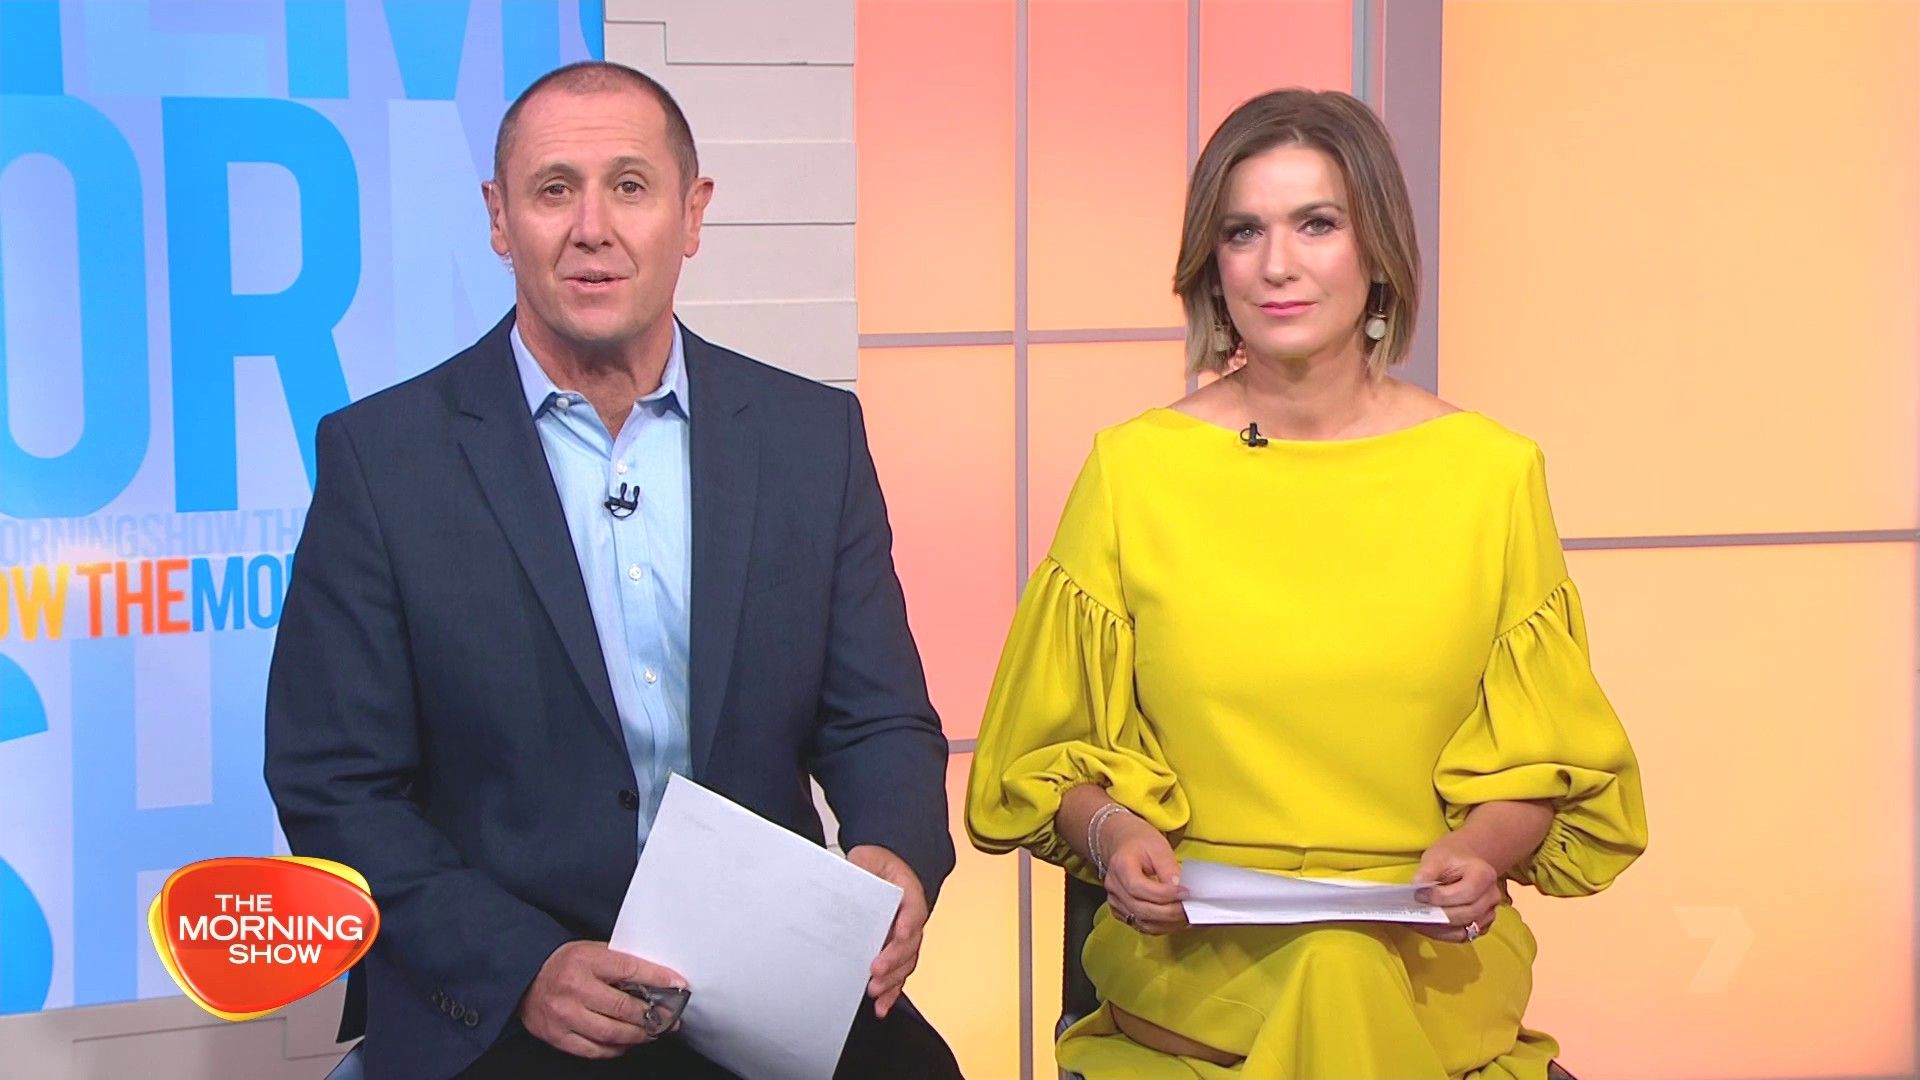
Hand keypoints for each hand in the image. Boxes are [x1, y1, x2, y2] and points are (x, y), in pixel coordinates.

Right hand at [517, 941, 687, 1058]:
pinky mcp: (557, 1036)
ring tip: (655, 1032)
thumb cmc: (564, 964)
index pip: (630, 969)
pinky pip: (595, 1050)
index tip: (678, 985)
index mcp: (586, 960)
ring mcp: (564, 1015)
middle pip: (624, 1007)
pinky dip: (617, 1049)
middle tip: (672, 1018)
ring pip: (612, 1033)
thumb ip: (619, 963)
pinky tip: (628, 1043)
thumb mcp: (590, 950)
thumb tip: (657, 978)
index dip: (658, 979)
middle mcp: (574, 988)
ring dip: (640, 1035)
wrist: (524, 978)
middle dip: (655, 1015)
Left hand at [847, 844, 927, 1018]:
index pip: (914, 908)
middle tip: (875, 970)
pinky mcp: (896, 953)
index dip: (908, 923)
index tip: (899, 933)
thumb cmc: (880, 865)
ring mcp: (906, 939)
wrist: (889, 870)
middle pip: (910, 943)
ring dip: (892, 980)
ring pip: (906, 963)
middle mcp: (911, 919)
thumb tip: (849, 875)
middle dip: (894, 960)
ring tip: (875, 991)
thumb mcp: (870, 857)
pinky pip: (898, 974)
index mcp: (909, 893)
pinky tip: (881, 1006)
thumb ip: (862, 865)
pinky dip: (891, 992)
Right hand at [1100, 811, 1188, 935]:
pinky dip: (1161, 926)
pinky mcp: (1121, 911)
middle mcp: (1114, 887)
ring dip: (1167, 923)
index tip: (1186, 892)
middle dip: (1170, 912)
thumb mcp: (1158, 847)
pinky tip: (1175, 919)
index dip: (1164, 894)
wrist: (1124, 843)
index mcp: (1120, 866)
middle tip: (1191, 908)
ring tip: (1186, 915)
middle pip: (1141, 909)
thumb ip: (1169, 869)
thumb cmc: (1141, 842)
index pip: (1139, 888)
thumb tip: (1181, 888)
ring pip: (1142, 922)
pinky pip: (1141, 925)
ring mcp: (1115, 901)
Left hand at [1409, 832, 1502, 943]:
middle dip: (1438, 915)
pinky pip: (1462, 937)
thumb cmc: (1450, 859)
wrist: (1463, 862)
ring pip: (1464, 931)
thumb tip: (1416, 886)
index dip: (1441, 897)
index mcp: (1485, 874)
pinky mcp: (1481, 926)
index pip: (1466, 893)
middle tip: (1413, 912)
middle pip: (1466, 914)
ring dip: (1438, 929)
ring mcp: (1489, 913)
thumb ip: (1427, 871)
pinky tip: (1426, 926)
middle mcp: (1492, 896)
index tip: (1419, 894)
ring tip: (1415, 922)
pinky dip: (1442, 934)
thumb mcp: (1437, 857)